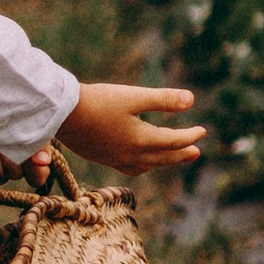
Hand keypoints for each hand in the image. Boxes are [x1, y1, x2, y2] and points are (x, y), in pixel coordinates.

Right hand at [53, 82, 205, 176]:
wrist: (61, 113)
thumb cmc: (97, 101)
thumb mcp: (133, 96)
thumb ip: (163, 99)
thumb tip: (192, 100)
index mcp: (141, 140)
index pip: (173, 141)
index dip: (190, 136)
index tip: (203, 131)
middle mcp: (130, 154)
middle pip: (163, 158)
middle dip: (181, 154)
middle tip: (196, 152)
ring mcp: (114, 159)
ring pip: (147, 165)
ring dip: (163, 161)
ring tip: (171, 156)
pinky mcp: (101, 157)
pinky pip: (129, 168)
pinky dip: (143, 164)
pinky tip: (140, 159)